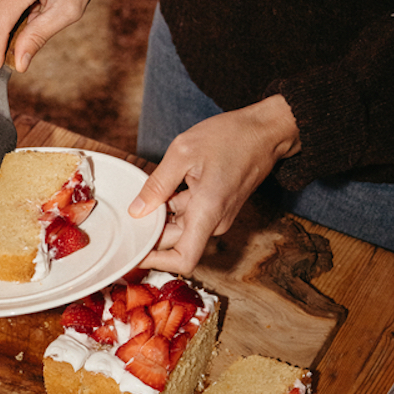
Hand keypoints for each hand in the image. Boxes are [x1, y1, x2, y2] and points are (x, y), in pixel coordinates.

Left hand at [128, 95, 300, 273]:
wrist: (265, 131)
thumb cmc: (231, 137)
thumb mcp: (183, 152)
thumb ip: (157, 184)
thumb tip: (137, 211)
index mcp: (207, 212)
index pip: (183, 260)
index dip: (156, 262)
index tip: (135, 250)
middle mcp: (214, 221)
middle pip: (175, 244)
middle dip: (151, 233)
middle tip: (129, 214)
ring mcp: (217, 217)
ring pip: (180, 229)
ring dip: (161, 217)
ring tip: (148, 191)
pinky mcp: (216, 209)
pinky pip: (189, 217)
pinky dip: (172, 208)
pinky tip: (164, 187)